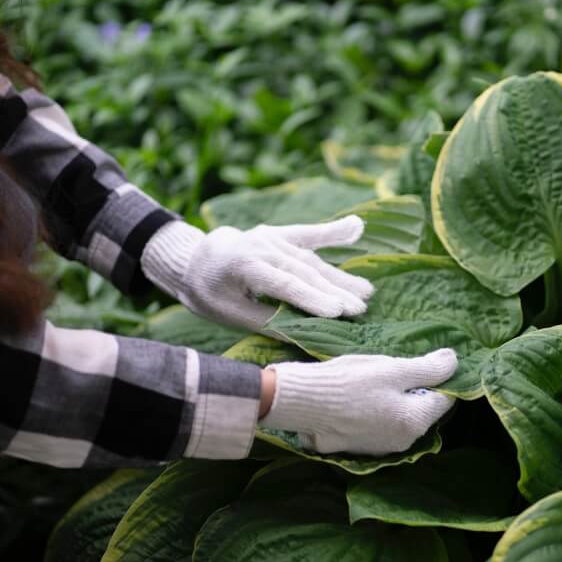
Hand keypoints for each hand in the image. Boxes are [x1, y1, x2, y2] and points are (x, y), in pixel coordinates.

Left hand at [142, 217, 373, 331]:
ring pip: (311, 258)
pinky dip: (333, 232)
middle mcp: (261, 246)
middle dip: (334, 291)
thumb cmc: (210, 292)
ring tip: (367, 291)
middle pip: (303, 271)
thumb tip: (301, 334)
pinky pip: (309, 233)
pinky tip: (357, 227)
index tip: (338, 312)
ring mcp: (272, 237)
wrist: (194, 259)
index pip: (284, 284)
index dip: (312, 298)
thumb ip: (264, 321)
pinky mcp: (279, 234)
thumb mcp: (228, 314)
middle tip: (361, 309)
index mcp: (244, 265)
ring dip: (340, 275)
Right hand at [259, 349, 457, 455]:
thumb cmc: (348, 381)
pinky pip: (379, 426)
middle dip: (413, 390)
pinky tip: (358, 396)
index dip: (436, 378)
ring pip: (400, 418)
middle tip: (391, 369)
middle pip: (421, 410)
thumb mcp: (392, 368)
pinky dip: (376, 412)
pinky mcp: (361, 448)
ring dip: (394, 401)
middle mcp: (403, 443)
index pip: (444, 399)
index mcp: (415, 422)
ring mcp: (380, 448)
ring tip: (372, 380)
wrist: (300, 402)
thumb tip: (455, 362)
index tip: (419, 363)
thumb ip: (428, 368)